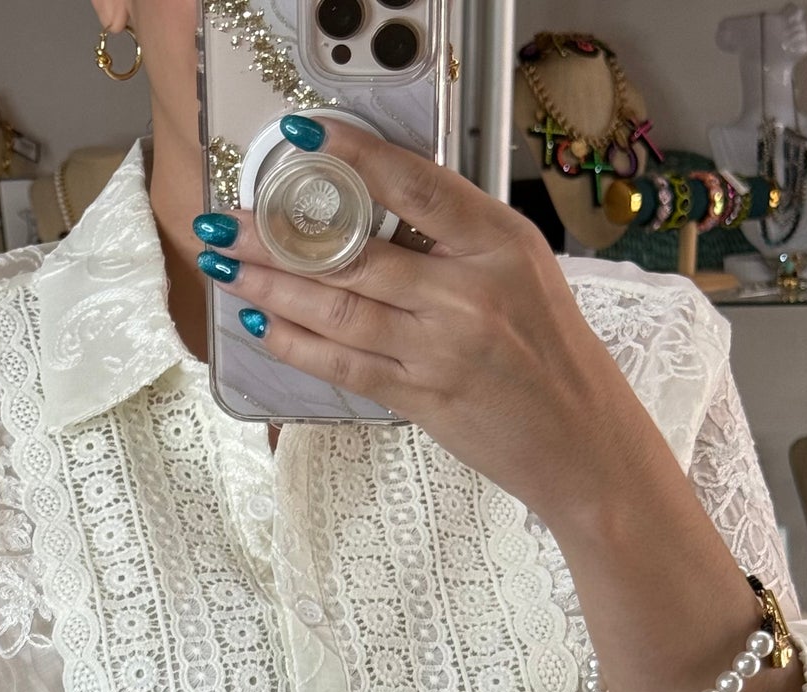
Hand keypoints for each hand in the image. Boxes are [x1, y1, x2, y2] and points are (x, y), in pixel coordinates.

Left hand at [192, 116, 652, 525]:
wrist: (581, 438)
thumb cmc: (549, 351)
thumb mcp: (521, 269)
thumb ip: (456, 240)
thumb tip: (375, 214)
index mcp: (497, 242)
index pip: (412, 184)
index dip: (351, 156)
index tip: (302, 138)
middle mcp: (467, 290)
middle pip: (354, 253)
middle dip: (277, 236)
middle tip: (225, 222)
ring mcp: (441, 347)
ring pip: (337, 308)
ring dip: (271, 286)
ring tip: (226, 266)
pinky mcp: (422, 396)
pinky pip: (344, 364)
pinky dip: (296, 344)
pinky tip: (262, 323)